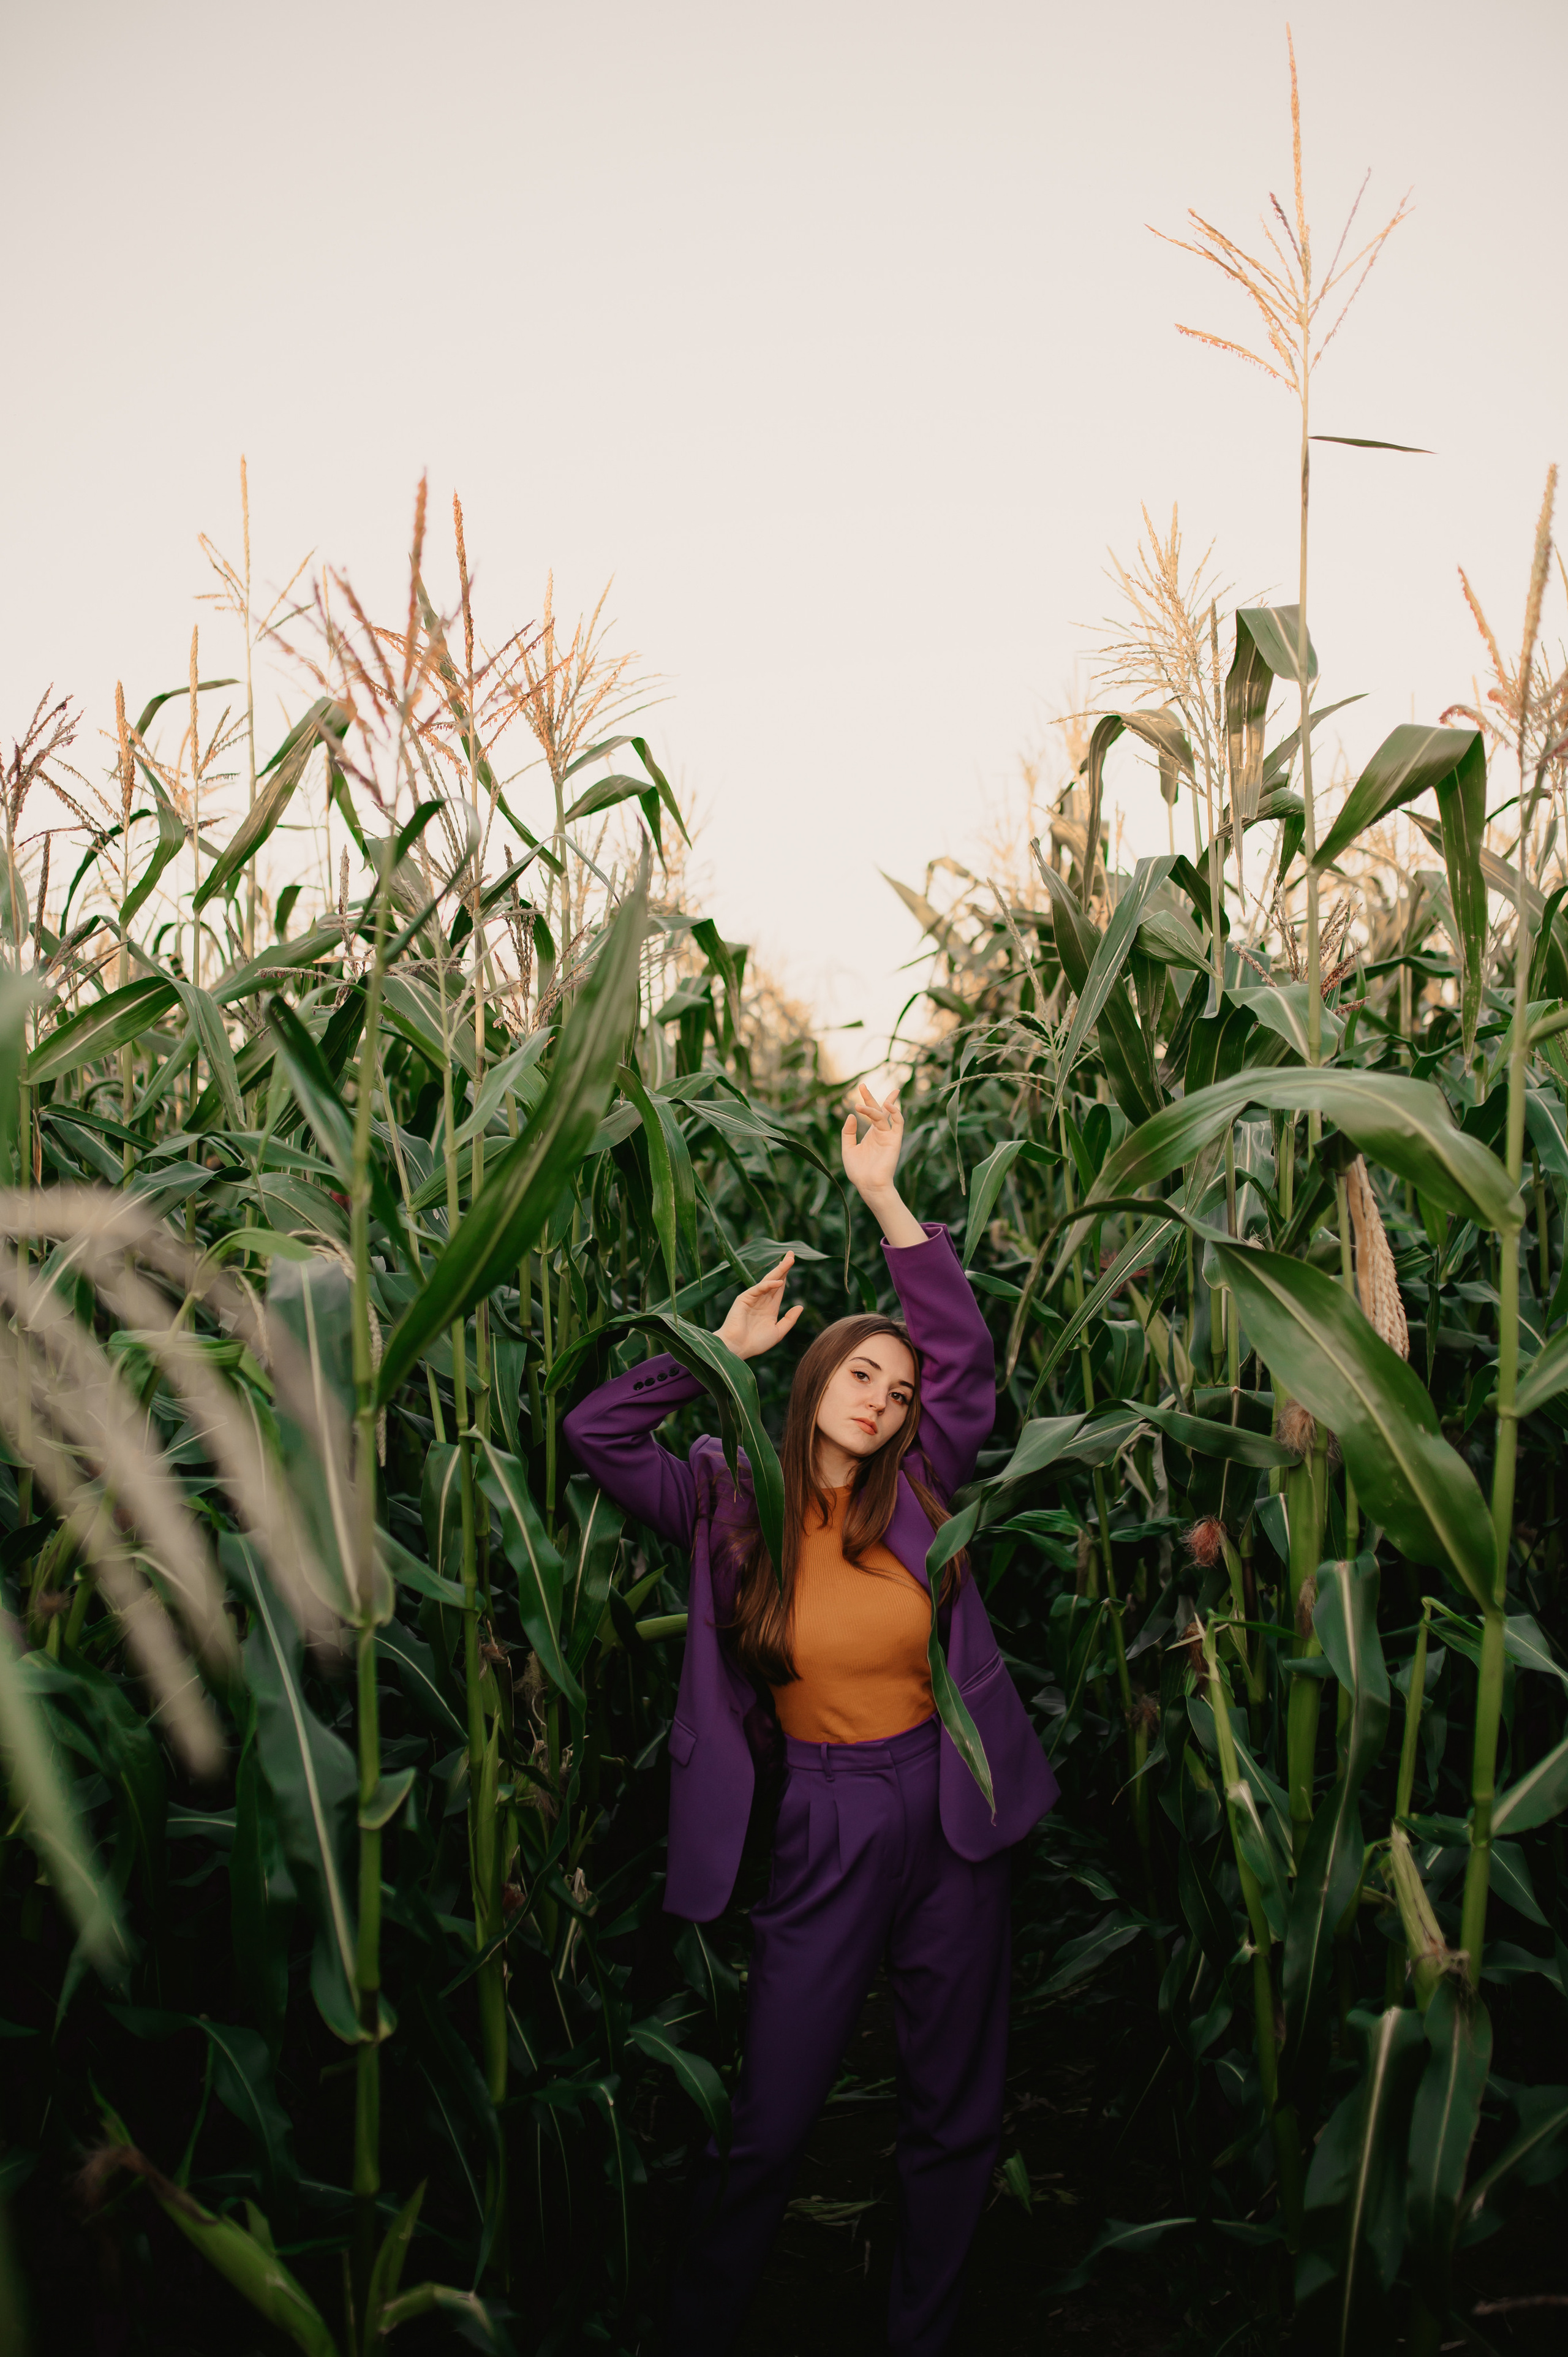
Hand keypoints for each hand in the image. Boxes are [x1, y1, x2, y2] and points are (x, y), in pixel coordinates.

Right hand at [715, 1252, 802, 1360]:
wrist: (737, 1349)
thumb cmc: (755, 1343)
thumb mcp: (778, 1332)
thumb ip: (789, 1320)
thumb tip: (800, 1306)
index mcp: (769, 1308)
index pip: (780, 1288)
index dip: (786, 1275)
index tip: (792, 1263)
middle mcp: (762, 1300)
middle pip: (775, 1280)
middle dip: (784, 1267)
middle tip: (792, 1254)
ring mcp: (752, 1298)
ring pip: (768, 1281)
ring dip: (779, 1270)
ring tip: (789, 1259)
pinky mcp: (744, 1299)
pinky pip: (758, 1289)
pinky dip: (769, 1284)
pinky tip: (780, 1281)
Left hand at [841, 1082, 903, 1202]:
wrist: (868, 1185)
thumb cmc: (858, 1171)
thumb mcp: (848, 1148)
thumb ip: (848, 1132)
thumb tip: (851, 1115)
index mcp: (871, 1134)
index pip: (872, 1112)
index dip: (867, 1100)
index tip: (860, 1087)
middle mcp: (881, 1132)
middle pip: (879, 1109)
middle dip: (870, 1097)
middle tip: (861, 1086)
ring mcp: (888, 1135)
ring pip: (884, 1115)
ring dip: (873, 1108)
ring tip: (860, 1105)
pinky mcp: (895, 1140)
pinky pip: (898, 1123)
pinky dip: (895, 1113)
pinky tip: (886, 1106)